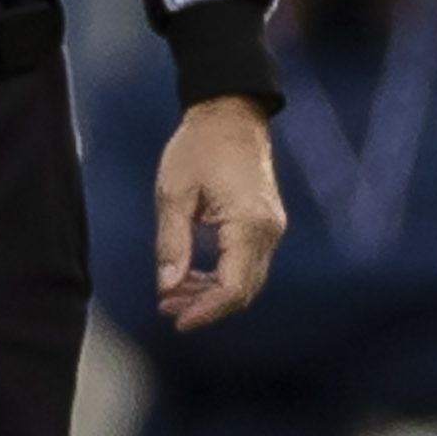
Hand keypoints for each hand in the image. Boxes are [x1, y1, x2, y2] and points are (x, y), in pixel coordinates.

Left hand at [155, 96, 287, 327]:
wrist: (230, 115)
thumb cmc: (199, 147)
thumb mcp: (174, 193)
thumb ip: (172, 243)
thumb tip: (167, 287)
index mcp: (248, 224)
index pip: (232, 286)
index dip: (205, 311)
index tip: (174, 320)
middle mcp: (268, 231)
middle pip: (243, 290)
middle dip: (205, 307)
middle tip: (166, 308)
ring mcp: (271, 228)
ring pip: (246, 280)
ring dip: (211, 294)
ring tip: (172, 294)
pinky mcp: (265, 224)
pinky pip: (247, 264)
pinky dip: (220, 277)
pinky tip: (192, 277)